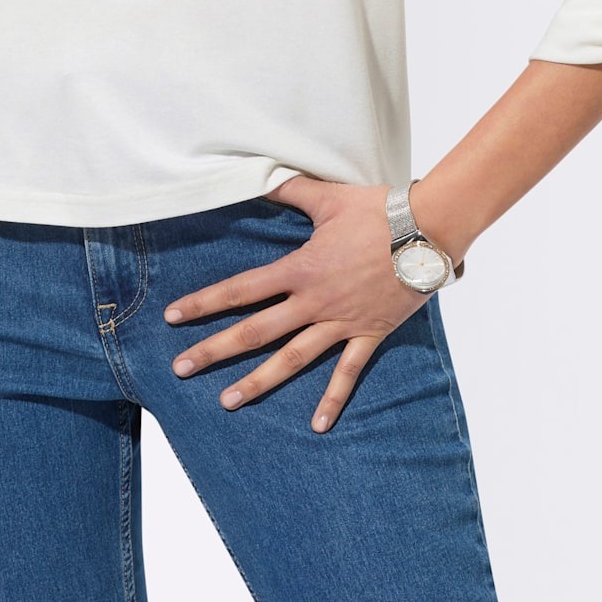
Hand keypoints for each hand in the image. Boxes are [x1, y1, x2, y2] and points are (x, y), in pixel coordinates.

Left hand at [162, 175, 431, 432]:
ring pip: (293, 358)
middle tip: (181, 368)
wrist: (428, 230)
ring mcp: (341, 321)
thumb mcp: (327, 197)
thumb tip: (257, 175)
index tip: (173, 316)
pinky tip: (317, 425)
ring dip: (259, 381)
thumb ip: (289, 190)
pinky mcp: (369, 333)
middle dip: (215, 350)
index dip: (204, 302)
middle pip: (255, 330)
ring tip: (227, 401)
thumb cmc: (378, 210)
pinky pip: (348, 372)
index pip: (241, 289)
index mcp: (300, 269)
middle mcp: (314, 301)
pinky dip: (333, 399)